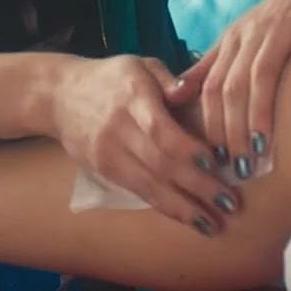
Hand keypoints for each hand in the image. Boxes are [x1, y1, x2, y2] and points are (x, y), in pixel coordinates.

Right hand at [50, 55, 239, 235]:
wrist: (59, 95)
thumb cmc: (112, 78)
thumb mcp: (140, 64)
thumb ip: (168, 79)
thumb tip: (192, 92)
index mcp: (132, 95)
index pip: (160, 127)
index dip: (187, 148)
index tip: (215, 163)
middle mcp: (118, 127)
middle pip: (159, 162)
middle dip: (197, 186)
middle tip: (230, 203)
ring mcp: (108, 152)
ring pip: (148, 185)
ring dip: (183, 208)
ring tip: (213, 225)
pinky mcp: (103, 170)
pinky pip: (138, 192)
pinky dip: (164, 206)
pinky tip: (188, 218)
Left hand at [166, 0, 290, 175]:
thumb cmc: (282, 11)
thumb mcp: (240, 37)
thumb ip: (210, 66)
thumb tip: (175, 96)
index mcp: (234, 40)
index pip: (212, 87)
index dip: (210, 124)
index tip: (212, 160)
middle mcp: (254, 32)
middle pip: (233, 85)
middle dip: (232, 128)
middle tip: (238, 165)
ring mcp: (285, 21)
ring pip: (263, 68)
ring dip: (260, 109)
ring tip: (262, 144)